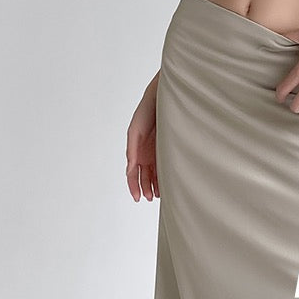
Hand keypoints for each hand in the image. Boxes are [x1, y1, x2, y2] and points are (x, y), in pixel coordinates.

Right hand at [126, 79, 158, 201]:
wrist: (161, 101)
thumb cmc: (145, 113)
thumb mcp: (135, 132)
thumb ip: (132, 151)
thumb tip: (129, 170)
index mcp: (135, 152)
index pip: (132, 174)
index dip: (133, 187)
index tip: (138, 198)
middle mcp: (144, 155)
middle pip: (143, 178)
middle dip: (145, 189)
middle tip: (151, 198)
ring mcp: (156, 154)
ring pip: (154, 175)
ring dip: (155, 186)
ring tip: (160, 195)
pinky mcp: (166, 150)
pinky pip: (164, 167)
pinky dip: (164, 177)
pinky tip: (169, 185)